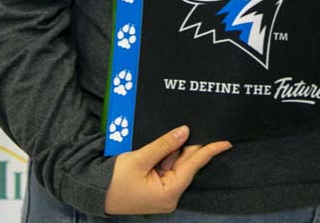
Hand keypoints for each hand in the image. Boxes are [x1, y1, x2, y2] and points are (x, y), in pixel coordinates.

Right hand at [103, 125, 231, 214]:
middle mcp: (169, 195)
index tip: (225, 141)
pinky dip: (166, 154)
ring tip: (181, 129)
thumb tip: (185, 131)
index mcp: (169, 192)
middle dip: (190, 145)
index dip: (209, 151)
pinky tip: (169, 140)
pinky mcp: (155, 188)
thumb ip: (164, 145)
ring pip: (175, 164)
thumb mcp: (140, 159)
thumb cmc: (114, 180)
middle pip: (185, 164)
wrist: (94, 192)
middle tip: (202, 125)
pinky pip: (166, 167)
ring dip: (175, 148)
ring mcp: (162, 192)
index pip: (194, 166)